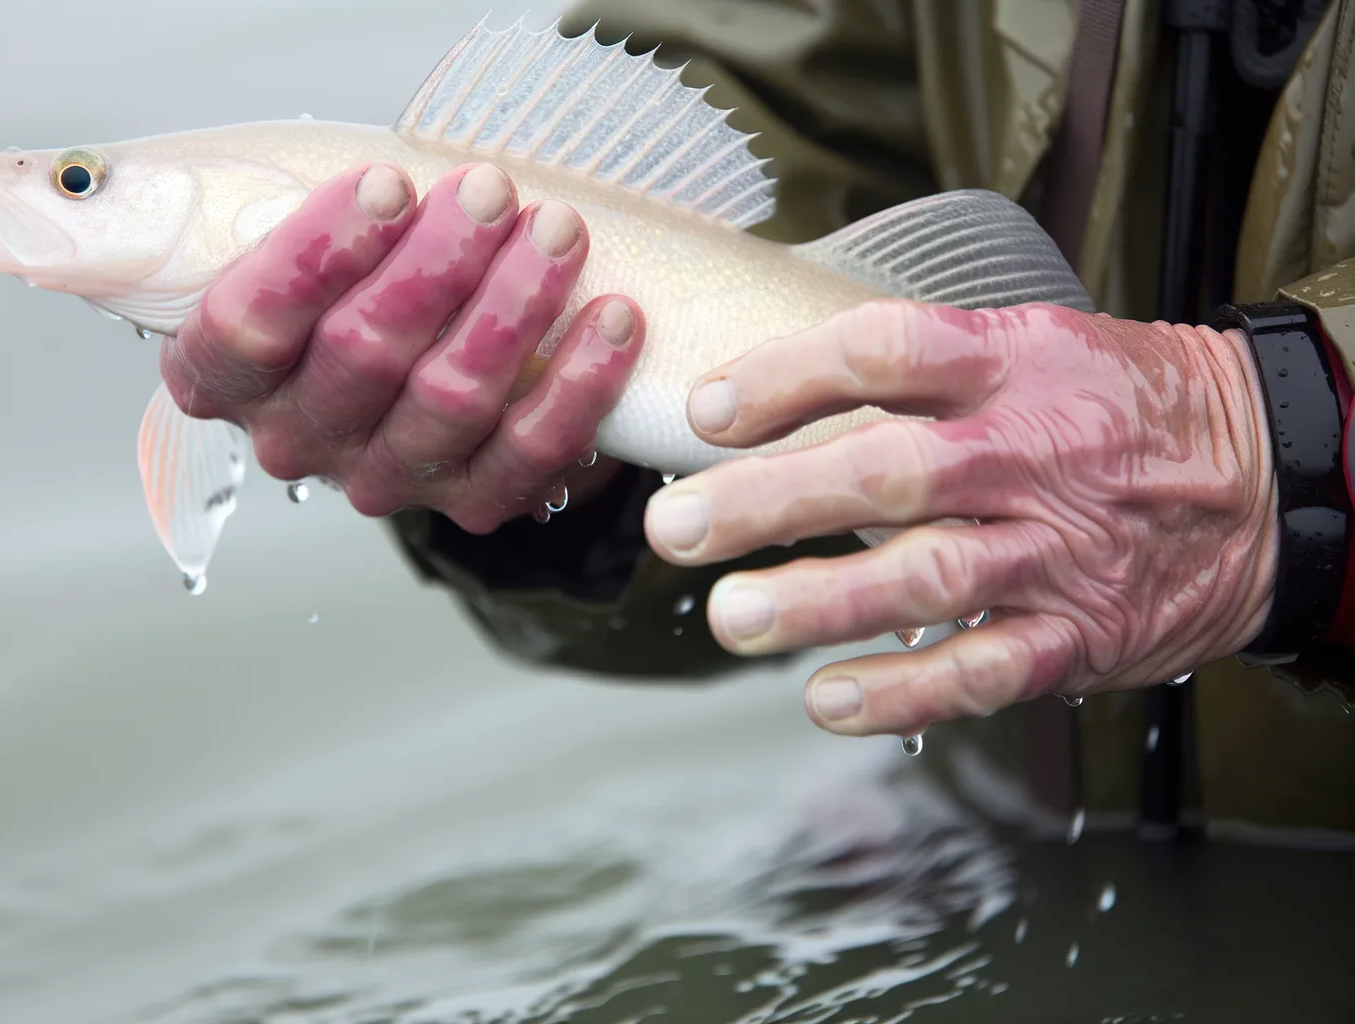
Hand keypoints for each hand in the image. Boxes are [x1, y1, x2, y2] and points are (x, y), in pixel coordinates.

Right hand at [162, 161, 643, 531]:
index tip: (388, 182)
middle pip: (360, 359)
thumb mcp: (273, 233)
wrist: (421, 355)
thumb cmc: (351, 270)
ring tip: (559, 233)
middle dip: (435, 267)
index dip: (319, 257)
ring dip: (511, 311)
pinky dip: (575, 387)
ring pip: (447, 402)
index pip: (248, 329)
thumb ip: (205, 212)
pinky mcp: (468, 503)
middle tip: (493, 190)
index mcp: (224, 377)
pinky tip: (612, 318)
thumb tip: (39, 191)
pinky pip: (525, 457)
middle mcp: (295, 439)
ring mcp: (385, 479)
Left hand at [643, 300, 1278, 736]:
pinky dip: (907, 692)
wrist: (1270, 476)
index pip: (886, 353)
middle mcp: (1028, 453)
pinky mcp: (1081, 632)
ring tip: (731, 618)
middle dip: (769, 501)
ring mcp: (1056, 548)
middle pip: (886, 472)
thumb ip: (918, 368)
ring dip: (820, 601)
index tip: (705, 411)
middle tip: (675, 526)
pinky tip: (828, 698)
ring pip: (928, 578)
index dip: (787, 377)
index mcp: (1012, 365)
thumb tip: (764, 388)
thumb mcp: (1035, 345)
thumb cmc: (1118, 407)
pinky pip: (987, 670)